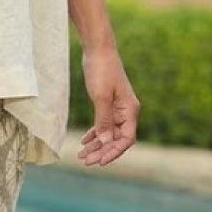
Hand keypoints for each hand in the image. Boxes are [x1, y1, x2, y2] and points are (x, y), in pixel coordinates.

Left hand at [78, 43, 138, 166]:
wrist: (98, 49)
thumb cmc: (101, 70)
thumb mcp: (101, 96)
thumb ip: (103, 120)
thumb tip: (104, 142)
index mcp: (130, 110)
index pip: (126, 139)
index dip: (114, 152)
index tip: (99, 161)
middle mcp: (126, 112)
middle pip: (116, 139)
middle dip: (102, 151)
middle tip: (85, 160)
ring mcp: (117, 108)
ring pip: (108, 133)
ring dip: (96, 145)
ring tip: (82, 155)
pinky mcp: (108, 104)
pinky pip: (103, 124)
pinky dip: (95, 133)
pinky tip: (84, 141)